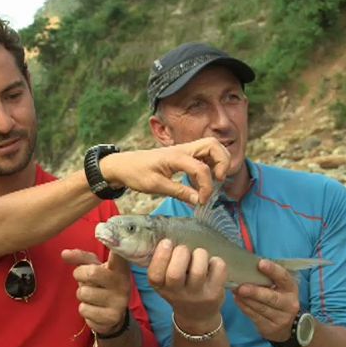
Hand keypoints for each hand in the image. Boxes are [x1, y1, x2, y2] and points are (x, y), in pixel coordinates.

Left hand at [61, 249, 130, 334]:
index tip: (110, 235)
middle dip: (80, 275)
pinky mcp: (112, 317)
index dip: (114, 243)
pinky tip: (94, 308)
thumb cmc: (101, 284)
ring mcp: (119, 301)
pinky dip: (84, 309)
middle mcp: (123, 282)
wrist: (112, 315)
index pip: (118, 253)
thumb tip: (64, 253)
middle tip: (84, 278)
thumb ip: (80, 258)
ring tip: (91, 295)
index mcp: (119, 267)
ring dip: (82, 294)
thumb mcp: (93, 267)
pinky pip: (84, 310)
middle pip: (91, 273)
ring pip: (84, 293)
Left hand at [101, 137, 229, 204]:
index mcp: (175, 156)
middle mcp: (183, 149)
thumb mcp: (155, 186)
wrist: (123, 165)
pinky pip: (203, 154)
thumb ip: (179, 192)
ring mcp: (184, 150)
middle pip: (214, 145)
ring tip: (213, 180)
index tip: (202, 201)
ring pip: (211, 147)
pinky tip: (202, 180)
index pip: (202, 168)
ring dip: (218, 162)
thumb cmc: (136, 173)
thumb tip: (199, 200)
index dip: (207, 186)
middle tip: (218, 181)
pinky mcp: (183, 155)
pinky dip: (210, 164)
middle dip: (222, 162)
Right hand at [148, 239, 226, 332]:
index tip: (167, 242)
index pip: (155, 275)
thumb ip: (163, 263)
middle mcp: (177, 294)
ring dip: (199, 254)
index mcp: (161, 287)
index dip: (161, 256)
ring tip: (199, 254)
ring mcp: (197, 295)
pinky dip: (216, 261)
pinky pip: (218, 270)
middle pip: (175, 274)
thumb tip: (167, 236)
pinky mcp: (215, 294)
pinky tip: (211, 263)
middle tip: (184, 249)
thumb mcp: (164, 281)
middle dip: (181, 253)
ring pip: (198, 271)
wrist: (196, 315)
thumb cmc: (178, 289)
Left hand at [233, 259, 299, 341]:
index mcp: (291, 288)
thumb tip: (246, 265)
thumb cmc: (278, 298)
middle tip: (241, 287)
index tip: (261, 263)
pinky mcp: (270, 328)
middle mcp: (289, 304)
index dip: (273, 270)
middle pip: (271, 297)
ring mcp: (281, 318)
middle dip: (255, 292)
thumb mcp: (279, 287)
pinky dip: (244, 307)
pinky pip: (254, 316)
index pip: (284, 278)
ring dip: (246, 299)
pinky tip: (237, 300)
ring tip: (235, 291)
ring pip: (261, 308)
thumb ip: (268, 277)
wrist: (288, 326)